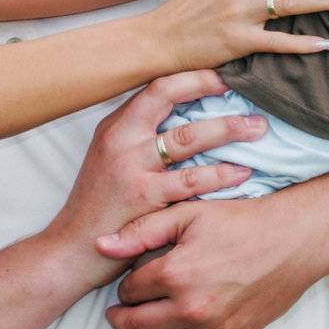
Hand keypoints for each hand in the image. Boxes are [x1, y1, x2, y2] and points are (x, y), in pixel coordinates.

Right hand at [43, 71, 267, 287]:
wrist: (71, 251)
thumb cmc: (98, 208)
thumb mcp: (109, 161)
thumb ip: (138, 138)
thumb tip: (183, 118)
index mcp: (114, 127)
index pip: (156, 87)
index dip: (192, 77)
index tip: (223, 77)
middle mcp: (120, 140)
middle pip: (169, 97)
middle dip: (211, 89)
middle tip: (250, 96)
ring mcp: (132, 168)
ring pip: (188, 137)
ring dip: (228, 130)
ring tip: (257, 130)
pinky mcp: (144, 198)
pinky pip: (191, 181)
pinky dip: (221, 174)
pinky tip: (242, 174)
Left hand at [94, 196, 327, 328]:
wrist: (295, 238)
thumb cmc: (241, 220)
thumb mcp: (187, 214)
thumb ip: (141, 231)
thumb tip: (100, 245)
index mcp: (175, 273)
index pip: (131, 289)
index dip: (122, 287)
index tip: (123, 284)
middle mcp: (191, 307)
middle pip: (140, 323)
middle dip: (120, 322)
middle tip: (110, 319)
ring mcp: (214, 328)